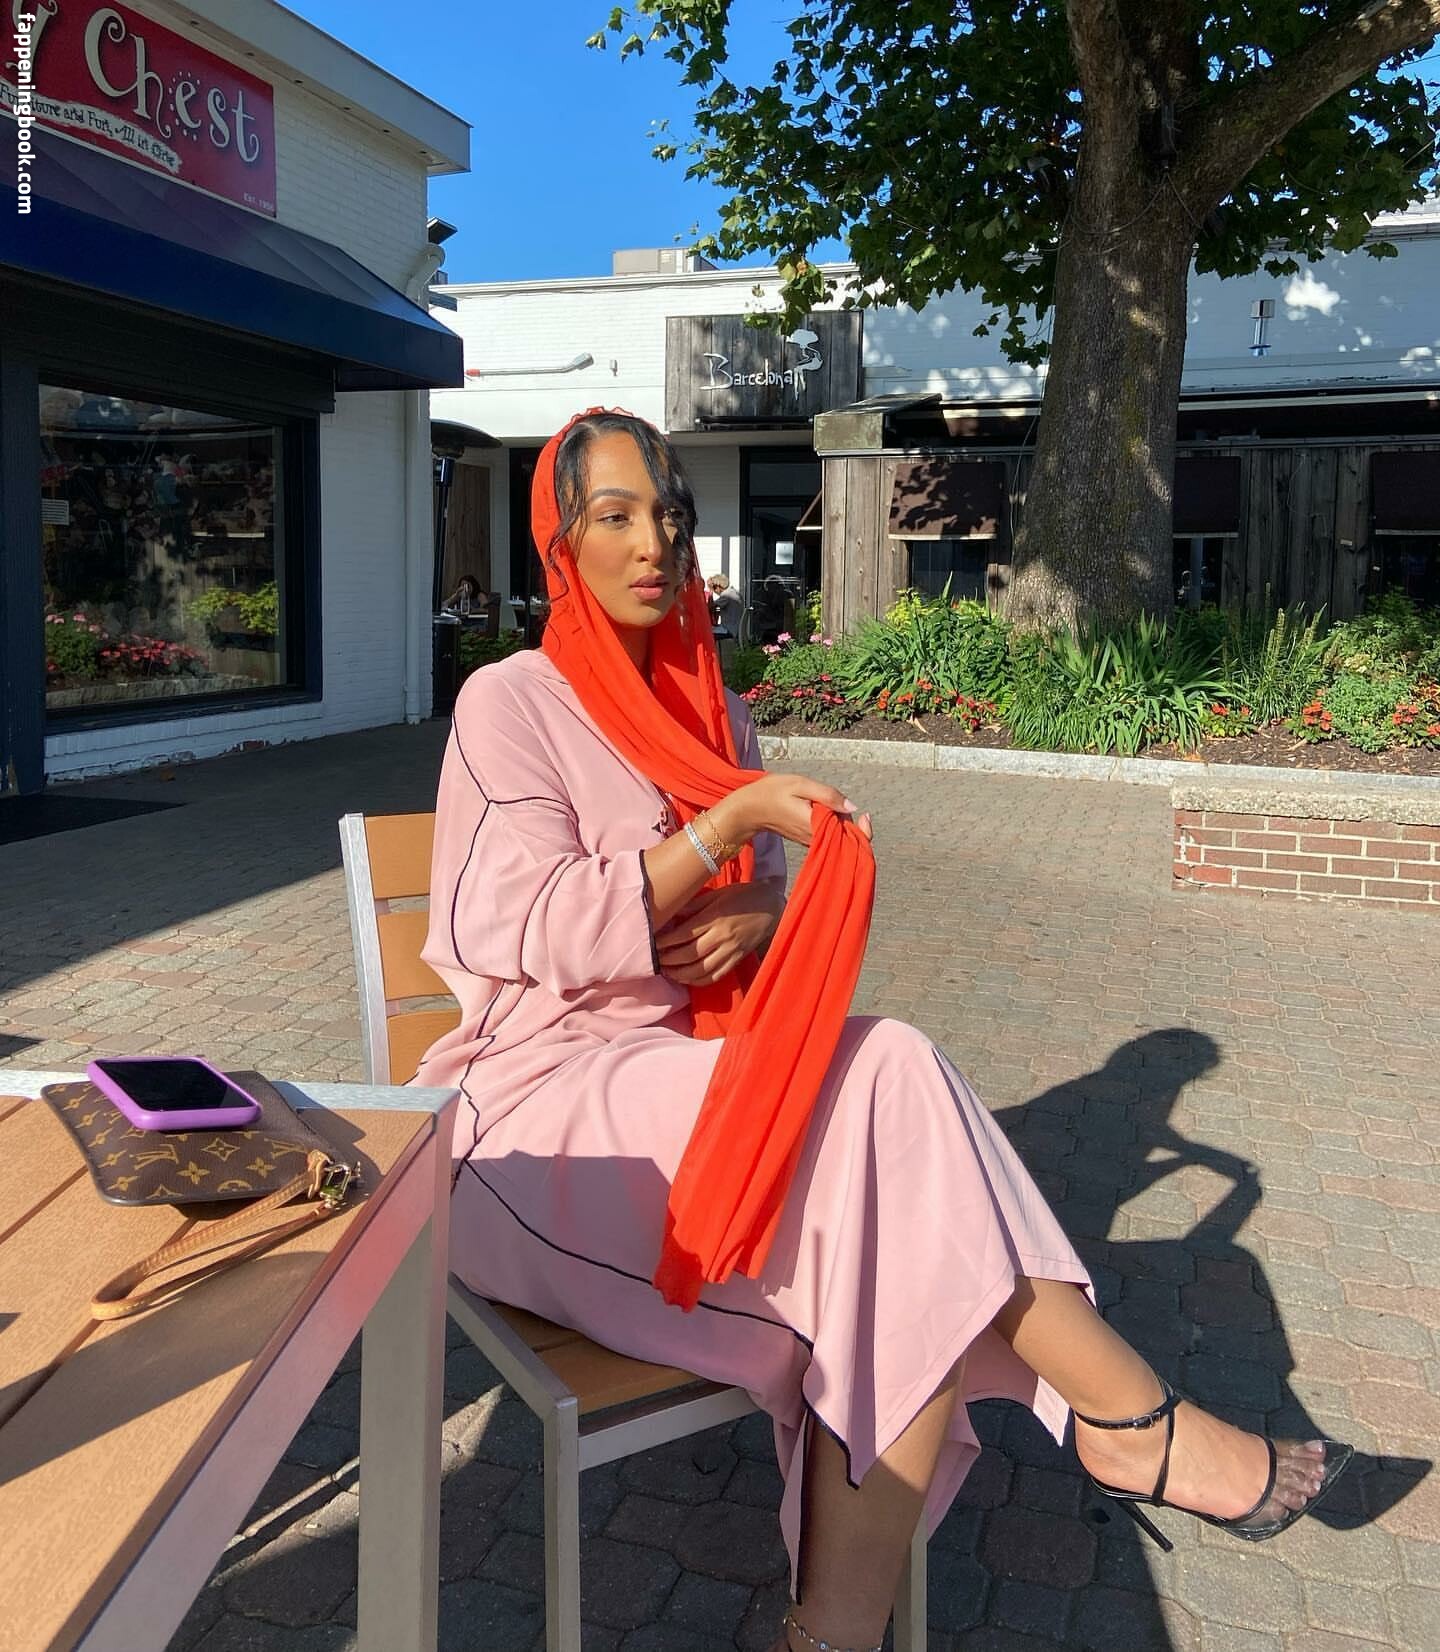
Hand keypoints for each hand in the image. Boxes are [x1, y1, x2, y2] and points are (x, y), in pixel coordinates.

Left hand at [655, 881, 784, 985]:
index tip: (653, 943)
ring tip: (667, 971)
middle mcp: (722, 936)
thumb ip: (693, 905)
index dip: (665, 942)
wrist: (771, 907)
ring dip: (680, 974)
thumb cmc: (742, 896)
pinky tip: (687, 979)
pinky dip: (699, 981)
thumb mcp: (716, 894)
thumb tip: (670, 914)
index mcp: (715, 917)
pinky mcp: (737, 960)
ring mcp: (731, 950)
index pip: (683, 934)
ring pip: (701, 970)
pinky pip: (716, 976)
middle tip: (655, 959)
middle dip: (668, 960)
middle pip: (689, 955)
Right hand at [712, 773, 870, 847]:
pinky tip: (826, 812)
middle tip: (842, 803)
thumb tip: (853, 807)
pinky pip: (826, 837)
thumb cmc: (772, 792)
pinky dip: (832, 827)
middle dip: (851, 822)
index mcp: (817, 825)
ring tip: (831, 805)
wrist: (748, 809)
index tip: (865, 815)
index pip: (849, 838)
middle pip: (845, 836)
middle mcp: (815, 838)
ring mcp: (810, 840)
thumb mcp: (801, 785)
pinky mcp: (806, 839)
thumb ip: (828, 795)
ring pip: (836, 836)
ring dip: (841, 824)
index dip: (863, 831)